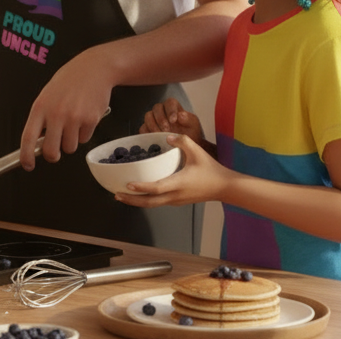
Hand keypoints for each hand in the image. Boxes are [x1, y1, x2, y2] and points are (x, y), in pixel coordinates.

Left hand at [20, 45, 112, 169]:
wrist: (95, 68)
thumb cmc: (71, 79)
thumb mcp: (48, 94)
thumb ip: (42, 117)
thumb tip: (38, 141)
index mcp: (41, 106)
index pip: (28, 138)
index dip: (26, 156)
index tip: (27, 164)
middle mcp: (56, 113)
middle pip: (51, 151)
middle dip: (53, 155)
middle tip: (56, 149)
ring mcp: (74, 118)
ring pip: (70, 147)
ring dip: (71, 141)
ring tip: (74, 122)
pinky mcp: (91, 120)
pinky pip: (85, 139)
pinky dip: (85, 132)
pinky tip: (85, 116)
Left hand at [114, 134, 230, 206]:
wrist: (224, 187)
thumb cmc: (211, 169)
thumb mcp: (197, 150)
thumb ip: (181, 140)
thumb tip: (167, 136)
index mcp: (178, 184)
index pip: (156, 188)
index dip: (141, 187)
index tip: (128, 184)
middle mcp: (174, 196)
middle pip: (149, 203)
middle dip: (131, 200)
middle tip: (116, 194)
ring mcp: (175, 201)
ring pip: (152, 204)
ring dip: (137, 201)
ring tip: (123, 195)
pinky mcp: (177, 201)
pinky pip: (158, 202)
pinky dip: (146, 199)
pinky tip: (140, 193)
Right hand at [140, 98, 205, 144]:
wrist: (187, 148)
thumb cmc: (191, 135)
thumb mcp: (194, 127)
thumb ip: (189, 119)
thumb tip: (180, 115)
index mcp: (174, 107)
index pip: (170, 102)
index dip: (170, 110)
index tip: (173, 120)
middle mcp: (162, 111)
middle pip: (157, 108)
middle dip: (161, 118)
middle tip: (166, 129)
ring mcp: (154, 120)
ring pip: (148, 116)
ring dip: (153, 125)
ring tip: (160, 135)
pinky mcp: (148, 130)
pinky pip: (143, 128)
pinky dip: (147, 133)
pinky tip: (154, 139)